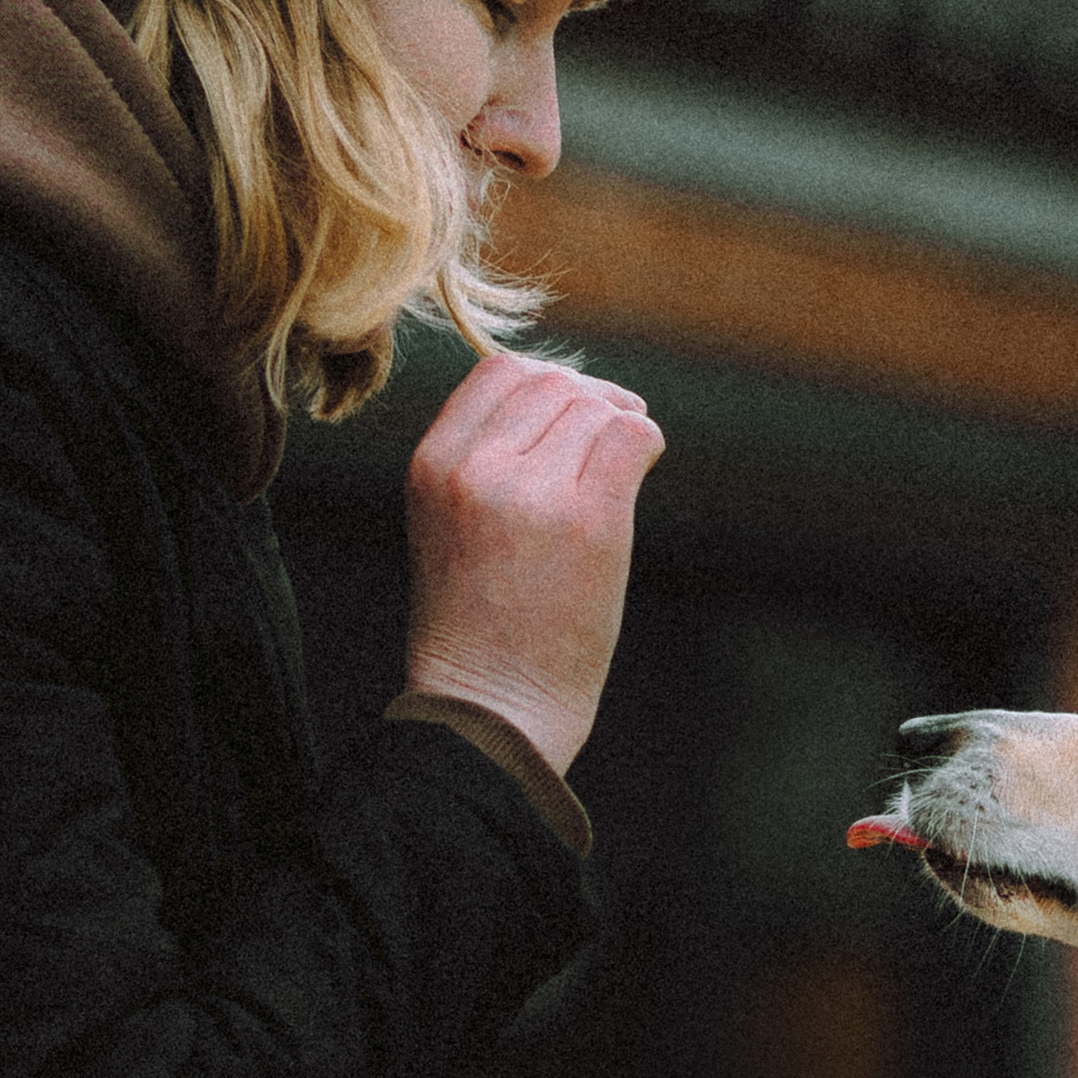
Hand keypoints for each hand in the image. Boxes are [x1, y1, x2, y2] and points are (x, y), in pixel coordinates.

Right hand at [403, 351, 663, 774]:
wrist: (492, 706)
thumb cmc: (477, 621)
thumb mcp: (447, 521)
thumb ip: (486, 455)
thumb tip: (566, 393)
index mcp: (432, 464)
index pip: (499, 371)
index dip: (546, 383)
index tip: (569, 415)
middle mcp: (476, 469)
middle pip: (553, 383)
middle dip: (589, 403)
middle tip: (608, 439)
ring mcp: (533, 492)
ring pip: (595, 408)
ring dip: (618, 427)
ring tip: (619, 468)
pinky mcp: (589, 520)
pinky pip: (631, 437)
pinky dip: (645, 444)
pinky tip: (640, 471)